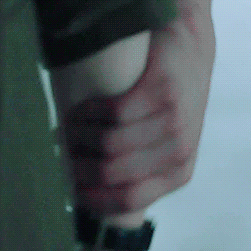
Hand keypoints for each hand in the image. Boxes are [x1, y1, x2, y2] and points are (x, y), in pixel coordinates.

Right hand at [56, 2, 214, 216]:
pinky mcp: (162, 90)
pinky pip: (113, 112)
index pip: (128, 200)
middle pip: (112, 172)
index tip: (69, 187)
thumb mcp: (161, 144)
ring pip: (109, 143)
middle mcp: (180, 150)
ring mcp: (174, 120)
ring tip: (67, 128)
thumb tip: (82, 194)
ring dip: (78, 137)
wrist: (189, 50)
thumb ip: (135, 170)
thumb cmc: (165, 103)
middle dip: (77, 165)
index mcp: (179, 172)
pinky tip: (79, 109)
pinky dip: (88, 113)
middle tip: (62, 150)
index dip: (92, 198)